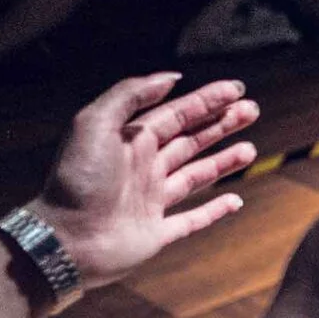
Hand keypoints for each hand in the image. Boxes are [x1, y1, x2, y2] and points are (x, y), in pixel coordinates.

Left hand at [29, 73, 261, 287]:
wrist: (65, 239)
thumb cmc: (78, 180)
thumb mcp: (95, 123)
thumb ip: (130, 95)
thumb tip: (171, 78)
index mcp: (131, 140)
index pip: (177, 114)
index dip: (207, 100)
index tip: (236, 89)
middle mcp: (144, 167)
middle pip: (191, 140)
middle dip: (221, 124)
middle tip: (252, 110)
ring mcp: (151, 200)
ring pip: (196, 175)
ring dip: (223, 161)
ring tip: (250, 149)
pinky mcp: (156, 232)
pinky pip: (192, 219)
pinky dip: (215, 211)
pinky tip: (235, 200)